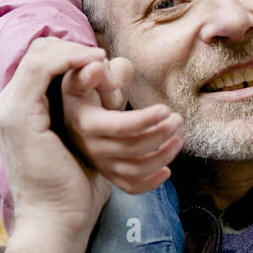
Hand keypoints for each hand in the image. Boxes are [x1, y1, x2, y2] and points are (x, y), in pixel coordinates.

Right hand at [0, 38, 113, 252]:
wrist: (55, 222)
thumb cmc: (73, 189)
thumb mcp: (81, 142)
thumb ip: (88, 115)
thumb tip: (113, 87)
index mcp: (18, 114)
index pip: (36, 64)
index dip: (67, 54)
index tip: (99, 61)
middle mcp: (6, 109)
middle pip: (35, 52)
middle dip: (72, 48)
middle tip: (102, 57)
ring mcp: (8, 111)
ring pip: (39, 55)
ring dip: (76, 52)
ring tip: (103, 60)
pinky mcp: (19, 115)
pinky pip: (42, 68)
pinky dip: (70, 60)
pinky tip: (96, 66)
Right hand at [61, 56, 184, 193]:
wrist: (74, 112)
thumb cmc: (84, 89)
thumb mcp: (82, 76)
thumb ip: (92, 71)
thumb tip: (97, 66)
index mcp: (86, 122)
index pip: (120, 127)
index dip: (145, 120)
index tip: (166, 109)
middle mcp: (92, 147)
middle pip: (132, 149)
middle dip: (160, 134)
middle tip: (178, 119)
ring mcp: (100, 163)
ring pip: (134, 171)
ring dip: (162, 158)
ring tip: (178, 140)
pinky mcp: (109, 173)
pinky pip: (130, 186)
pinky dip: (150, 184)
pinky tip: (167, 171)